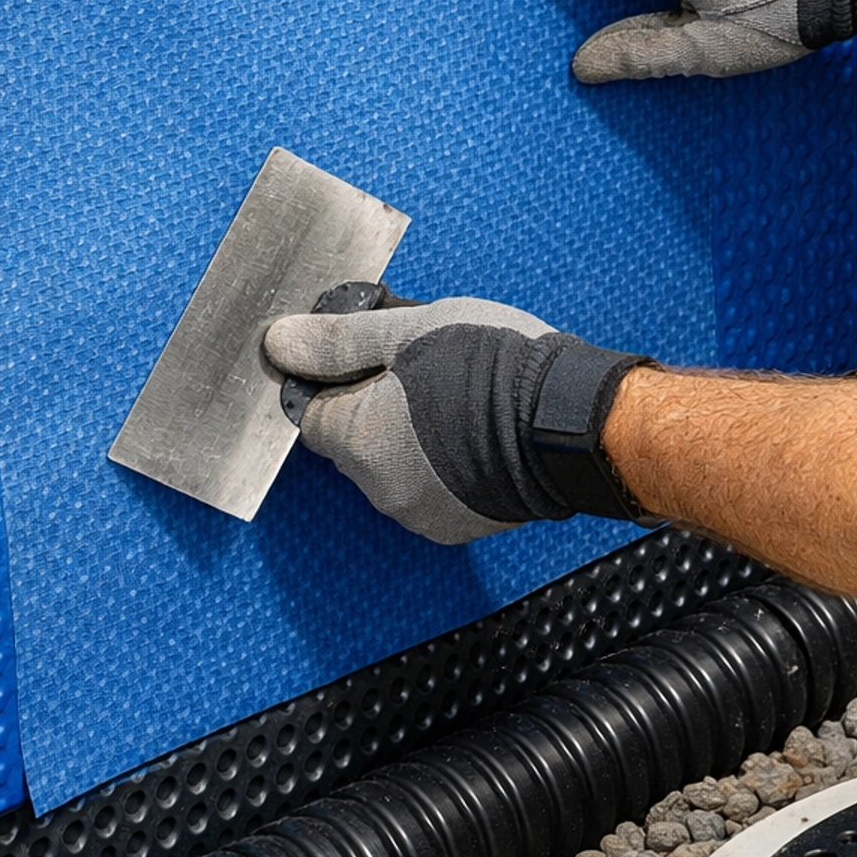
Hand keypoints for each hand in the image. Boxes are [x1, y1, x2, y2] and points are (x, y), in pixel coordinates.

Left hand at [263, 293, 651, 542]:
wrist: (573, 419)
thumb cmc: (498, 368)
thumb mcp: (408, 330)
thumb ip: (338, 340)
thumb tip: (283, 342)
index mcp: (356, 441)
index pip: (311, 414)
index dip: (337, 381)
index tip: (370, 361)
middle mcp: (381, 490)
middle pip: (354, 442)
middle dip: (378, 407)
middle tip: (426, 369)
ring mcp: (422, 514)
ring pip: (396, 467)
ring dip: (414, 436)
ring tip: (461, 398)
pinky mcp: (461, 526)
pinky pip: (434, 490)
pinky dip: (447, 464)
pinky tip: (478, 432)